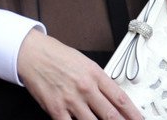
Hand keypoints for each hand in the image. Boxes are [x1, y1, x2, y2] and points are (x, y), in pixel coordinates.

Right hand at [17, 29, 142, 119]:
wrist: (33, 53)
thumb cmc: (56, 55)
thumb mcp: (83, 61)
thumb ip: (98, 80)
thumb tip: (112, 97)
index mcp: (94, 73)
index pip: (120, 98)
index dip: (134, 114)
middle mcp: (86, 87)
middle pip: (111, 115)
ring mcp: (72, 100)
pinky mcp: (57, 109)